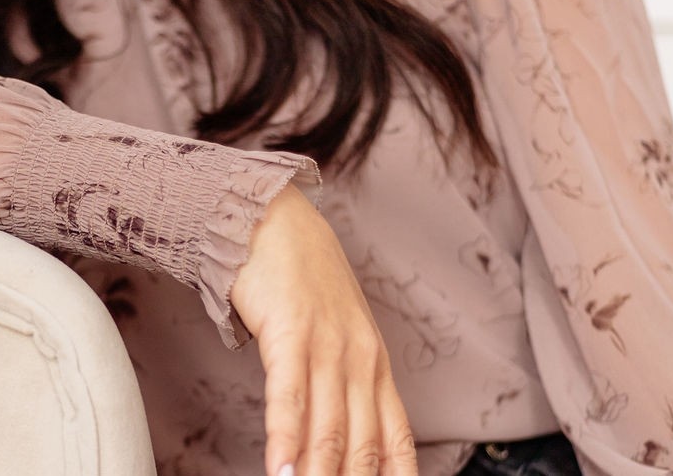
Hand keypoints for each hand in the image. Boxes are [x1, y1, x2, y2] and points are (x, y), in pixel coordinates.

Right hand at [230, 185, 416, 475]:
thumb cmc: (300, 280)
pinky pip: (289, 397)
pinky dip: (286, 439)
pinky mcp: (290, 331)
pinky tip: (281, 469)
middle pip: (363, 448)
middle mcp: (359, 360)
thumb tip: (333, 440)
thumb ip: (341, 383)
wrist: (275, 221)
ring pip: (329, 431)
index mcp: (375, 365)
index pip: (397, 443)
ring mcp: (327, 345)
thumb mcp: (335, 332)